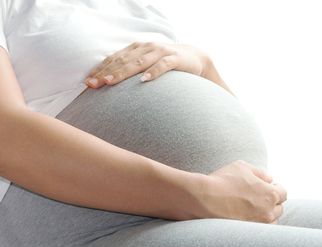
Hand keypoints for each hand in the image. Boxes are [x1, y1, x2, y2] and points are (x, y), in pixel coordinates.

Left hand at [84, 42, 211, 88]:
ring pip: (139, 62)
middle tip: (93, 84)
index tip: (87, 82)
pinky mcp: (175, 59)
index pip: (114, 59)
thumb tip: (109, 83)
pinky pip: (163, 65)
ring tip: (109, 81)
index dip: (100, 69)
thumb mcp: (146, 64)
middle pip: (123, 61)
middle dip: (106, 72)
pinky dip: (154, 72)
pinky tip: (144, 80)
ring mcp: (161, 52)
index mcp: (136, 49)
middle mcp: (146, 48)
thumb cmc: (166, 63)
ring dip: (123, 72)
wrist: (194, 57)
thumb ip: (131, 69)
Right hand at [197, 160, 286, 223]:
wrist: (205, 198)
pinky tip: (245, 215)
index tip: (266, 186)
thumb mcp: (243, 167)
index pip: (283, 193)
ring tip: (251, 207)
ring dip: (265, 214)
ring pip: (270, 221)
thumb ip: (260, 172)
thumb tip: (269, 179)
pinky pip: (259, 230)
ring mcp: (258, 224)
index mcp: (271, 194)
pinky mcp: (247, 233)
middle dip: (271, 201)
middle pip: (279, 208)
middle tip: (257, 196)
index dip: (275, 187)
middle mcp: (268, 212)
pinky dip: (256, 223)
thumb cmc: (224, 180)